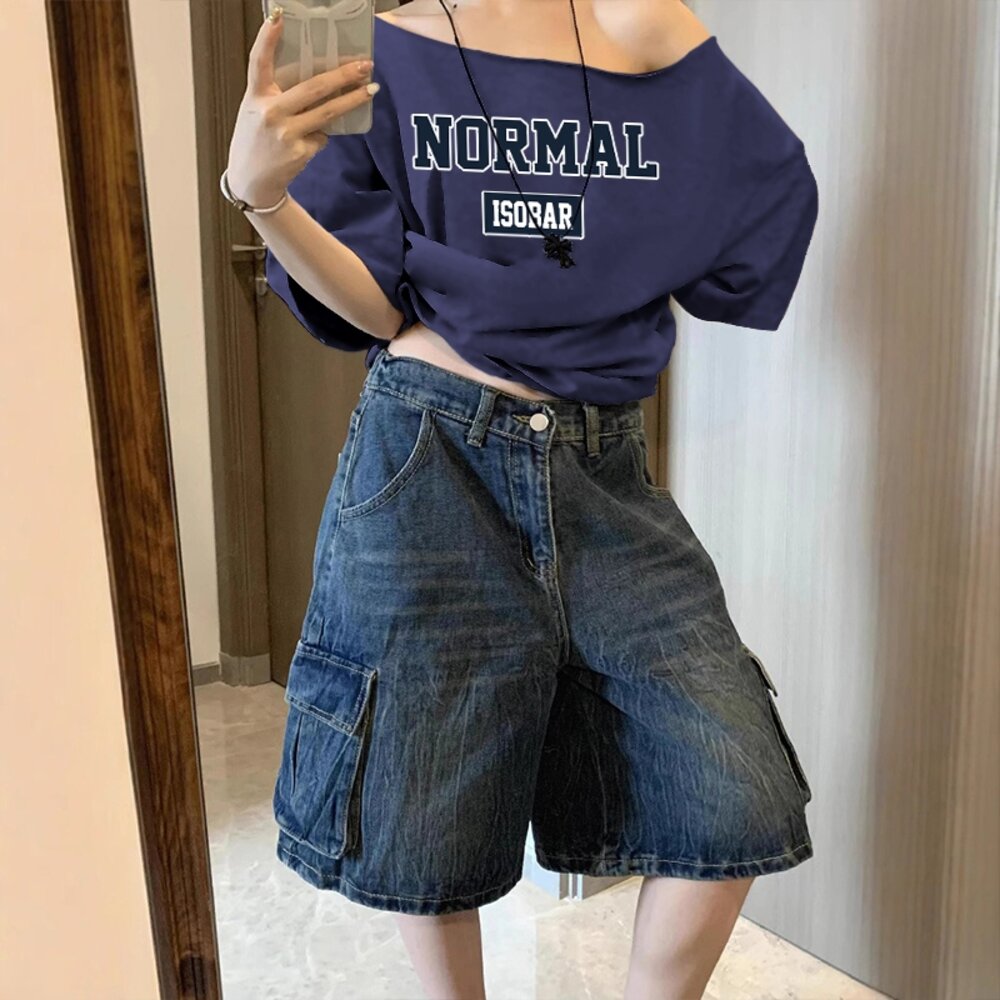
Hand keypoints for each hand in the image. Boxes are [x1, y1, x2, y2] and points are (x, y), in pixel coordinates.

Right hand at [225, 7, 378, 207]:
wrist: (252, 182)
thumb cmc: (257, 139)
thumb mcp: (255, 110)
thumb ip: (276, 94)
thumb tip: (319, 80)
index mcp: (255, 96)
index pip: (258, 62)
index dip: (267, 38)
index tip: (277, 17)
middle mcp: (270, 113)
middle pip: (313, 88)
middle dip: (342, 75)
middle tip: (364, 65)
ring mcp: (286, 134)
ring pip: (327, 112)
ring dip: (353, 100)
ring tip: (372, 89)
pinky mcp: (300, 152)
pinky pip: (322, 136)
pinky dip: (321, 135)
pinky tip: (307, 142)